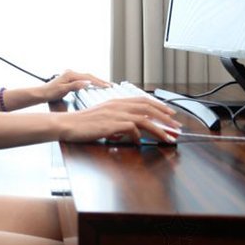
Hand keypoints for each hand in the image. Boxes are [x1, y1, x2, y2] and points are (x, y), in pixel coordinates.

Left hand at [39, 69, 110, 102]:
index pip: (88, 78)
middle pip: (89, 76)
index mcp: (70, 74)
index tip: (107, 86)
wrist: (41, 93)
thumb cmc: (50, 92)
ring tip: (106, 85)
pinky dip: (90, 82)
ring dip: (96, 81)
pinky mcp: (70, 79)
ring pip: (87, 77)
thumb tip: (87, 82)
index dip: (99, 82)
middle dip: (100, 81)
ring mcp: (70, 75)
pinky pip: (83, 79)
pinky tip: (94, 85)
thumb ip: (75, 86)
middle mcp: (71, 73)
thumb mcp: (63, 90)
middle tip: (110, 86)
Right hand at [58, 96, 181, 143]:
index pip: (143, 101)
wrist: (68, 124)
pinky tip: (139, 143)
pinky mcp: (112, 124)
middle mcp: (118, 105)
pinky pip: (132, 129)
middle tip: (177, 126)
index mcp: (116, 102)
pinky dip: (139, 136)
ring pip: (145, 119)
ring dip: (160, 128)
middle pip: (148, 108)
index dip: (159, 106)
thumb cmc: (83, 123)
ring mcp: (115, 114)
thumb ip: (117, 119)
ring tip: (169, 137)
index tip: (170, 113)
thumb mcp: (102, 117)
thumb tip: (131, 129)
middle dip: (165, 117)